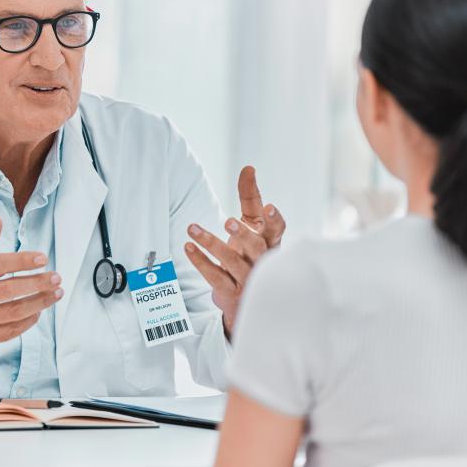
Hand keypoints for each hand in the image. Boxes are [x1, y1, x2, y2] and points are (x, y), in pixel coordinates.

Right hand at [0, 218, 62, 384]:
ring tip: (56, 293)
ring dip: (40, 302)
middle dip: (38, 283)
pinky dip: (28, 320)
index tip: (41, 258)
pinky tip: (38, 310)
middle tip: (56, 277)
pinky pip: (12, 330)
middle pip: (10, 290)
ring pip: (14, 311)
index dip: (21, 261)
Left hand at [184, 166, 285, 335]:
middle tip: (228, 222)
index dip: (275, 221)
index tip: (269, 208)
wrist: (248, 298)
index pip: (277, 232)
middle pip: (257, 249)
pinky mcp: (231, 292)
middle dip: (244, 235)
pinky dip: (201, 262)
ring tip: (192, 228)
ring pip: (231, 262)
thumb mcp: (254, 226)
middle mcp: (262, 262)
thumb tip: (249, 168)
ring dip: (211, 244)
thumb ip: (251, 198)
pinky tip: (188, 248)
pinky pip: (215, 277)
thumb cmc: (252, 253)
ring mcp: (247, 279)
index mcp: (271, 244)